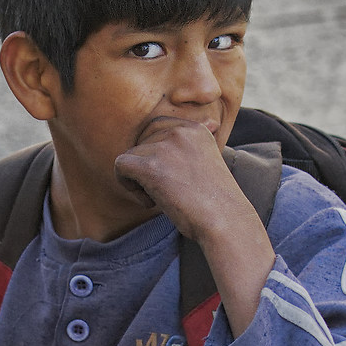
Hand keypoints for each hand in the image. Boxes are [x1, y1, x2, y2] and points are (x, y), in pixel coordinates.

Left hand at [111, 118, 250, 241]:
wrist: (225, 220)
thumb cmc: (217, 201)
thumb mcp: (209, 162)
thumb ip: (196, 146)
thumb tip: (210, 124)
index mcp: (194, 129)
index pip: (157, 126)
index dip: (155, 152)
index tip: (171, 175)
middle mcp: (179, 131)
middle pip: (142, 140)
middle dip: (146, 164)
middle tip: (165, 189)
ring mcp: (164, 147)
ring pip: (131, 156)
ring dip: (140, 180)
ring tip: (162, 198)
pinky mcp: (150, 166)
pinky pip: (120, 166)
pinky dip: (128, 185)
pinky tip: (149, 201)